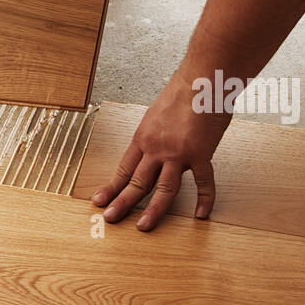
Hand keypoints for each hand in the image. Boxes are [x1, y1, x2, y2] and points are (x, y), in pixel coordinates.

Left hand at [92, 81, 231, 231]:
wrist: (203, 78)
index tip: (100, 200)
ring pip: (162, 189)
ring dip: (152, 210)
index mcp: (142, 138)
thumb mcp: (157, 114)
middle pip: (136, 182)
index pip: (123, 169)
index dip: (111, 187)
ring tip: (143, 226)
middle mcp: (156, 148)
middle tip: (110, 218)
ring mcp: (177, 153)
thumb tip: (157, 150)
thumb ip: (157, 136)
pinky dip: (205, 199)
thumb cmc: (183, 91)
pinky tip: (201, 214)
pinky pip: (203, 182)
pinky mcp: (201, 153)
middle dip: (122, 203)